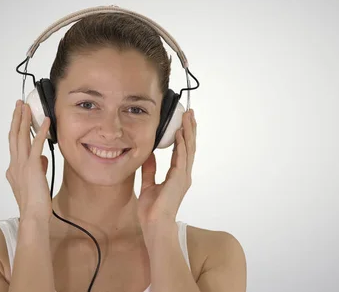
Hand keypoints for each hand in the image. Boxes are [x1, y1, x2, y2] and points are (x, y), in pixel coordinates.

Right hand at [5, 100, 51, 221]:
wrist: (33, 215)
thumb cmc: (34, 203)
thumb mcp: (35, 182)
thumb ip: (37, 168)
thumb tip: (42, 159)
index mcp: (13, 169)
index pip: (14, 144)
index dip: (16, 128)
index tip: (19, 116)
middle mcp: (15, 164)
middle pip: (14, 136)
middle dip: (17, 118)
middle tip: (19, 104)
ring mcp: (22, 165)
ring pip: (22, 137)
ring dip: (24, 120)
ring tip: (26, 107)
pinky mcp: (33, 167)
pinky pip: (37, 145)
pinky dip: (41, 132)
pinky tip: (46, 121)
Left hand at [138, 109, 196, 226]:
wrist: (155, 225)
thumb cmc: (152, 211)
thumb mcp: (148, 185)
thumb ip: (150, 170)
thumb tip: (148, 155)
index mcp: (177, 176)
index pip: (182, 151)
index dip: (184, 135)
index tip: (184, 122)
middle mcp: (183, 174)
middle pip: (189, 147)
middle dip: (190, 129)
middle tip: (190, 113)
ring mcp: (183, 177)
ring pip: (188, 149)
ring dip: (188, 132)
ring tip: (188, 117)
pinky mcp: (179, 180)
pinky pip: (182, 158)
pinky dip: (182, 145)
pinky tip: (180, 133)